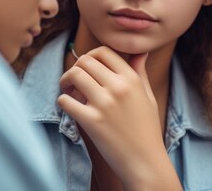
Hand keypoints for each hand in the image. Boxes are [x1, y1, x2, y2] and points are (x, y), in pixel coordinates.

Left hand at [58, 46, 181, 189]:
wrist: (145, 159)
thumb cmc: (147, 128)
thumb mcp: (148, 96)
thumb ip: (140, 72)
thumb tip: (140, 52)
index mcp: (132, 79)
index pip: (104, 52)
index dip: (91, 56)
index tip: (87, 66)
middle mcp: (118, 87)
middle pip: (85, 61)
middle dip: (76, 67)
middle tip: (74, 79)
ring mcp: (104, 104)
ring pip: (74, 75)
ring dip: (66, 80)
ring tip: (69, 90)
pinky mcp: (91, 121)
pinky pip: (66, 101)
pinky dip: (63, 101)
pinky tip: (70, 106)